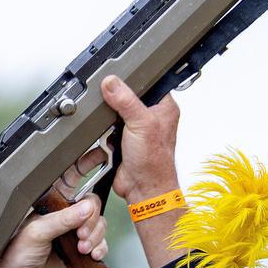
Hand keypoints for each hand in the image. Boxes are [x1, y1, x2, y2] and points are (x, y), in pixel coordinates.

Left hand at [0, 190, 106, 267]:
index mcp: (52, 208)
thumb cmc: (17, 256)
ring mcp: (73, 236)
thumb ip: (62, 219)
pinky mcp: (79, 253)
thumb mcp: (38, 232)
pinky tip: (92, 255)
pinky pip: (99, 246)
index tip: (92, 193)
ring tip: (83, 249)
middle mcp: (65, 219)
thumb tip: (86, 208)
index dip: (86, 186)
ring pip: (98, 227)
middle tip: (81, 236)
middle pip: (93, 210)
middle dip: (92, 223)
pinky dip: (100, 249)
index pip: (75, 190)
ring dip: (96, 238)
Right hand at [101, 74, 179, 202]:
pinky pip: (108, 131)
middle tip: (114, 107)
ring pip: (116, 115)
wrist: (142, 188)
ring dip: (110, 122)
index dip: (133, 81)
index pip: (147, 83)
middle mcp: (150, 117)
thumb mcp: (141, 123)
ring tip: (113, 127)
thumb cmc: (154, 162)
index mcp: (163, 107)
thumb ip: (125, 100)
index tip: (119, 79)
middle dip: (117, 104)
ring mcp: (135, 130)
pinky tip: (108, 139)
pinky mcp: (122, 142)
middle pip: (127, 98)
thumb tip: (111, 83)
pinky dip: (105, 136)